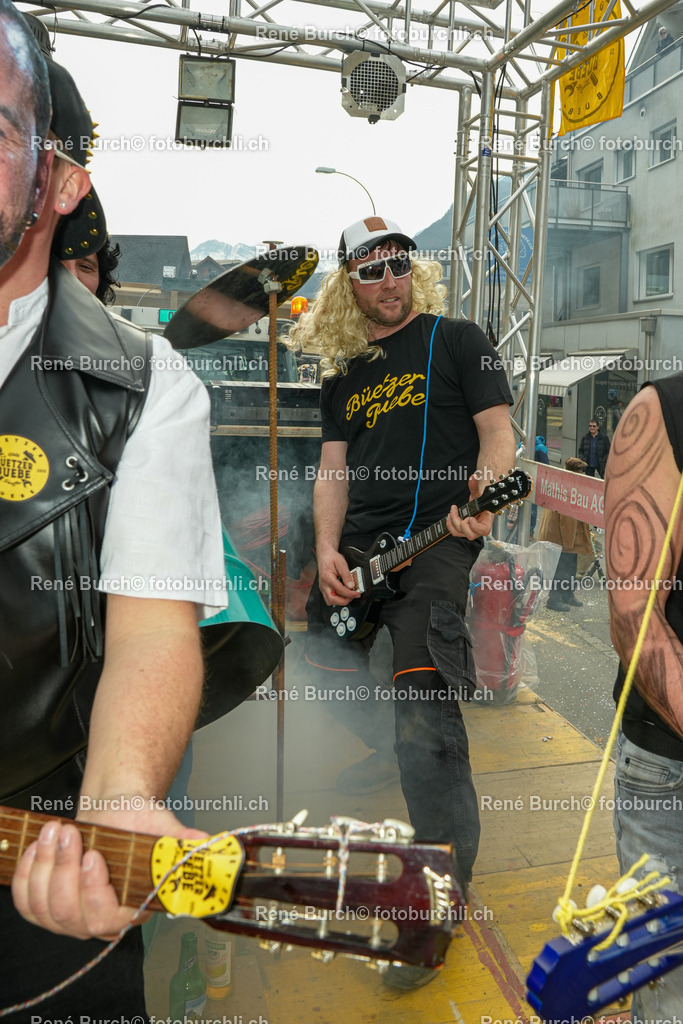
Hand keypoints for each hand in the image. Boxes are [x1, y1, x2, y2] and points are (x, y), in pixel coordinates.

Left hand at [11, 804, 205, 939]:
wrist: (115, 811)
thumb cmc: (138, 821)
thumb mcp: (164, 828)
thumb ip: (183, 841)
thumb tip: (208, 845)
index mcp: (131, 908)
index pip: (105, 918)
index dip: (93, 892)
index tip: (92, 856)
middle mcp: (99, 921)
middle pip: (68, 914)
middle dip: (62, 870)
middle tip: (69, 833)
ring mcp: (70, 917)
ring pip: (44, 907)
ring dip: (44, 865)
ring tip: (56, 831)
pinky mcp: (46, 906)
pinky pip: (26, 901)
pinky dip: (28, 871)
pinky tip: (40, 846)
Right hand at [317, 549, 359, 605]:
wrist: (325, 555)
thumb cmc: (332, 558)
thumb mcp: (341, 563)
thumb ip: (346, 575)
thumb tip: (351, 586)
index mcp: (327, 578)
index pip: (339, 590)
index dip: (350, 594)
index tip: (357, 593)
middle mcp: (323, 584)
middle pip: (332, 600)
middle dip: (344, 600)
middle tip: (353, 596)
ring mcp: (323, 587)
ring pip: (330, 601)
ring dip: (340, 601)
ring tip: (348, 595)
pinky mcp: (324, 588)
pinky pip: (329, 598)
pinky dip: (337, 599)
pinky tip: (343, 594)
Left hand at [446, 473, 494, 540]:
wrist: (478, 504)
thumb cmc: (481, 500)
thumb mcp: (478, 493)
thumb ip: (475, 485)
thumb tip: (473, 477)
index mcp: (486, 521)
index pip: (484, 530)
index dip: (476, 526)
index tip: (470, 517)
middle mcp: (479, 529)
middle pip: (470, 534)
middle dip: (461, 524)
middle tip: (460, 513)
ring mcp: (470, 531)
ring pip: (460, 534)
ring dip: (453, 523)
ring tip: (451, 513)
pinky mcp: (463, 530)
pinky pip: (455, 532)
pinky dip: (450, 525)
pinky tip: (450, 516)